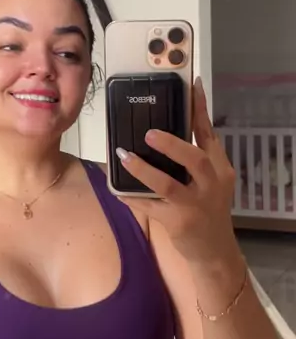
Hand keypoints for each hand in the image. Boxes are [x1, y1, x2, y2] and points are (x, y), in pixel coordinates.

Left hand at [116, 77, 238, 264]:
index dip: (200, 110)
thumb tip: (164, 130)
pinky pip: (151, 207)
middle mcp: (211, 184)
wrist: (214, 253)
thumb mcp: (210, 182)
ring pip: (169, 185)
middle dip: (172, 145)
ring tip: (124, 156)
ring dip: (144, 170)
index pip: (209, 134)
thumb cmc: (207, 210)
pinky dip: (132, 197)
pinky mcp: (180, 223)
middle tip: (149, 133)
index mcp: (220, 168)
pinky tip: (118, 190)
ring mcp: (196, 205)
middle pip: (196, 159)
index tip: (193, 85)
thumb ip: (195, 159)